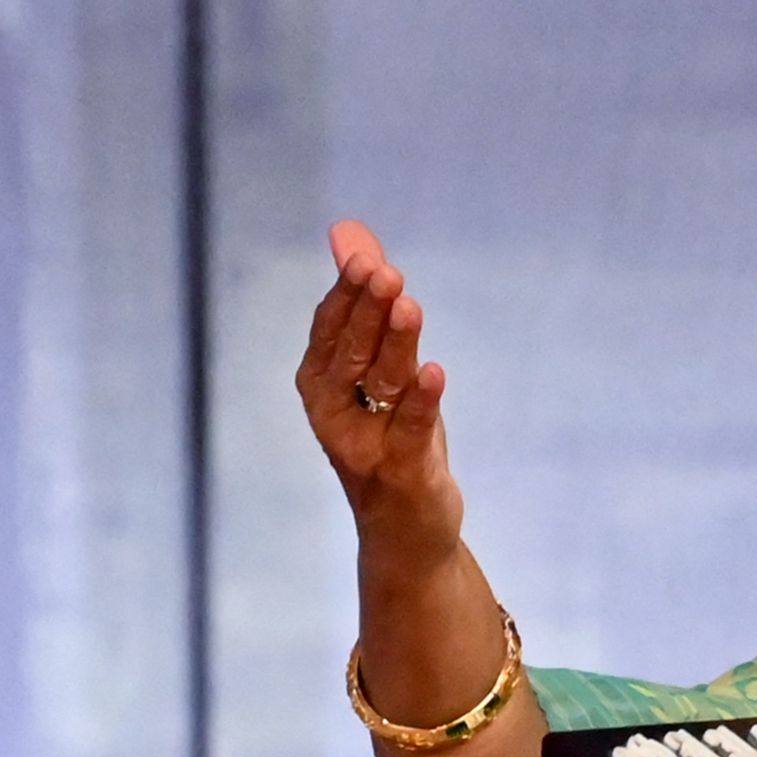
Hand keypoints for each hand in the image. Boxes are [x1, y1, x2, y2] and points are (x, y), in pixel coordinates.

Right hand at [294, 219, 462, 572]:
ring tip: (408, 306)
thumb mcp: (381, 365)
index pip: (330, 329)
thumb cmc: (391, 433)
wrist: (406, 526)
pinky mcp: (402, 471)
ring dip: (395, 345)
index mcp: (322, 384)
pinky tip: (435, 372)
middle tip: (385, 272)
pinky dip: (421, 402)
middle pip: (351, 353)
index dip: (347, 293)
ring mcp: (364, 445)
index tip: (364, 255)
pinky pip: (410, 430)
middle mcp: (333, 413)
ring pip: (381, 385)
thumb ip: (366, 298)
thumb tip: (348, 230)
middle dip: (367, 311)